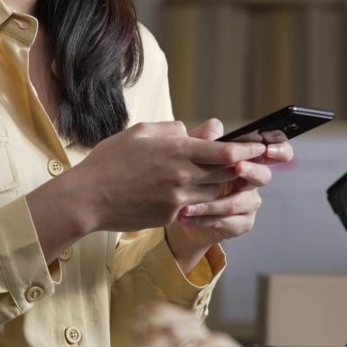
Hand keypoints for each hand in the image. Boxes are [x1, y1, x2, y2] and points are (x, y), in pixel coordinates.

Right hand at [53, 120, 266, 232]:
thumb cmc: (110, 161)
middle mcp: (182, 176)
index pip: (224, 151)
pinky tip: (192, 194)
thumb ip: (173, 130)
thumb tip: (196, 132)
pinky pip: (195, 207)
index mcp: (177, 151)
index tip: (258, 147)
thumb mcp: (140, 133)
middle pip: (226, 174)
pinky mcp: (170, 216)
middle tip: (252, 163)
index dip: (246, 149)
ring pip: (215, 194)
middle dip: (240, 168)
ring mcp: (178, 200)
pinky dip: (199, 200)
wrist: (88, 199)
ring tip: (222, 178)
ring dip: (221, 186)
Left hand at [165, 119, 295, 269]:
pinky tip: (186, 216)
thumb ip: (204, 138)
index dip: (279, 149)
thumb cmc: (192, 173)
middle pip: (264, 176)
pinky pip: (227, 222)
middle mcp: (253, 181)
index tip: (266, 149)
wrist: (181, 207)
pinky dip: (204, 219)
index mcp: (249, 159)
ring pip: (238, 203)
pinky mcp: (241, 223)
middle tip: (237, 166)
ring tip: (187, 205)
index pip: (276, 151)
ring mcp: (249, 203)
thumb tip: (212, 133)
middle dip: (251, 170)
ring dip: (211, 204)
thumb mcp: (194, 152)